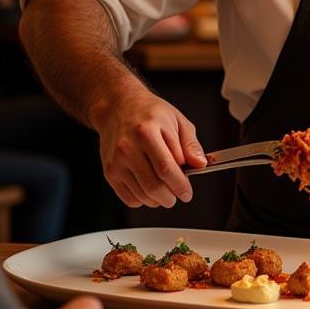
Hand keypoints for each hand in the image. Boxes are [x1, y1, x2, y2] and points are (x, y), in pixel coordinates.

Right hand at [93, 86, 205, 206]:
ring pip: (142, 195)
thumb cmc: (150, 113)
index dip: (180, 185)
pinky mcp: (109, 172)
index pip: (166, 168)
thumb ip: (190, 144)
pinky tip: (150, 189)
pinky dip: (144, 200)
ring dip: (159, 200)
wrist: (118, 108)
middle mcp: (128, 148)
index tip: (187, 192)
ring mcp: (116, 162)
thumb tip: (200, 164)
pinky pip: (129, 198)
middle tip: (179, 194)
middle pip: (153, 186)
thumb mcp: (177, 121)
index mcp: (147, 132)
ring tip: (166, 190)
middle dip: (171, 196)